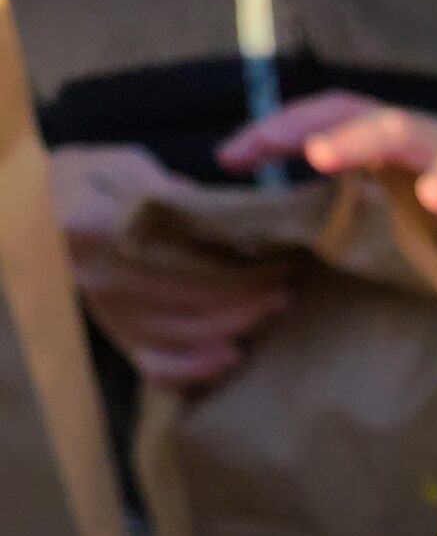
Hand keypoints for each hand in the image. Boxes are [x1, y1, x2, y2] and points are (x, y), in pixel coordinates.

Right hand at [52, 145, 290, 388]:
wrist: (51, 210)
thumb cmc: (95, 181)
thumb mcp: (125, 165)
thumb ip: (169, 191)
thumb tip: (221, 218)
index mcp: (95, 227)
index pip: (181, 257)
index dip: (236, 265)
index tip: (277, 258)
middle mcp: (99, 277)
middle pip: (190, 299)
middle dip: (248, 296)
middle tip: (287, 285)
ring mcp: (108, 314)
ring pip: (185, 335)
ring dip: (237, 326)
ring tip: (275, 308)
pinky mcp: (118, 338)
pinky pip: (160, 369)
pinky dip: (198, 370)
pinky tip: (233, 357)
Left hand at [217, 94, 436, 235]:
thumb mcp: (399, 200)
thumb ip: (354, 207)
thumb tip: (291, 239)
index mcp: (383, 140)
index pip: (319, 122)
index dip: (275, 133)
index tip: (229, 157)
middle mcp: (410, 133)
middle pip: (347, 113)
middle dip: (300, 126)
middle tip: (257, 148)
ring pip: (400, 131)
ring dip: (359, 141)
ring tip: (322, 156)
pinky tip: (434, 198)